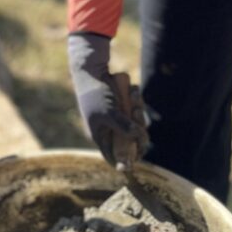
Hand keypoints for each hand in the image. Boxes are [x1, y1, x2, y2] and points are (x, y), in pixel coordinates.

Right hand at [68, 32, 138, 164]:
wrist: (93, 69)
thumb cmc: (96, 93)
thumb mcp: (110, 112)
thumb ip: (124, 127)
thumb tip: (139, 140)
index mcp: (100, 137)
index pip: (114, 158)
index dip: (127, 162)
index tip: (138, 157)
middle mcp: (109, 130)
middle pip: (131, 141)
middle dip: (137, 128)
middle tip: (136, 113)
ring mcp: (117, 119)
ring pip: (136, 125)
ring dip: (138, 110)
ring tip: (133, 95)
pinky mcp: (122, 108)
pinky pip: (136, 111)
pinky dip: (137, 101)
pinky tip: (133, 89)